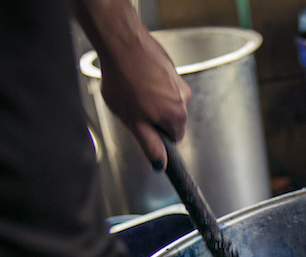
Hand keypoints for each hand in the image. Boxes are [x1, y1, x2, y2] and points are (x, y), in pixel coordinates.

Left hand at [75, 0, 191, 168]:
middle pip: (171, 118)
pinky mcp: (170, 66)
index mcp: (177, 115)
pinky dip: (150, 83)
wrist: (121, 42)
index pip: (174, 138)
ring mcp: (178, 80)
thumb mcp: (133, 121)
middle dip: (153, 116)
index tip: (143, 127)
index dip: (156, 135)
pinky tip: (134, 76)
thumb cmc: (124, 80)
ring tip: (131, 88)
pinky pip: (162, 83)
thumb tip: (160, 164)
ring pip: (166, 100)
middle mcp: (184, 98)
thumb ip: (149, 145)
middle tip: (133, 107)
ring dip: (151, 99)